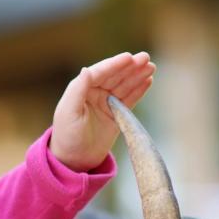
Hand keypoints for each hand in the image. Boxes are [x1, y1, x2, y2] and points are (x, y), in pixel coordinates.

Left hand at [49, 51, 154, 171]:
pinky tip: (148, 81)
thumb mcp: (69, 112)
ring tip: (151, 67)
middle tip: (146, 58)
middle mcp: (94, 93)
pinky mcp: (116, 115)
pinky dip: (139, 90)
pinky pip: (130, 99)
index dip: (115, 64)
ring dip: (138, 76)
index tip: (129, 57)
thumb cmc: (67, 136)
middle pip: (115, 76)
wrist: (75, 160)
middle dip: (130, 67)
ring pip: (125, 85)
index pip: (100, 72)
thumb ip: (78, 89)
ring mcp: (106, 103)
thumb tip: (87, 69)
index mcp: (82, 89)